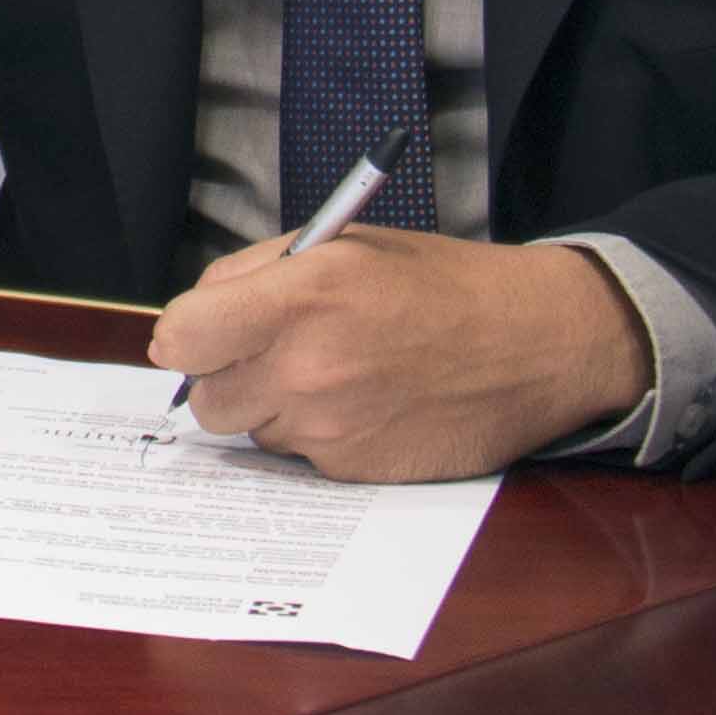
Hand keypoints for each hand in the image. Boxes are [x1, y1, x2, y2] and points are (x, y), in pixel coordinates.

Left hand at [146, 230, 652, 479]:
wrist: (534, 343)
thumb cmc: (438, 285)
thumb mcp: (340, 245)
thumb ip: (255, 275)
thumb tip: (196, 315)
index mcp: (301, 294)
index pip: (181, 337)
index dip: (186, 336)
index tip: (200, 335)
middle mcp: (308, 366)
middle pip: (206, 398)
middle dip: (227, 377)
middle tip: (270, 355)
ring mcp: (331, 426)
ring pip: (252, 431)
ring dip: (273, 408)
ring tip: (333, 374)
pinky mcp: (354, 470)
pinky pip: (299, 457)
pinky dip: (317, 436)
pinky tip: (364, 405)